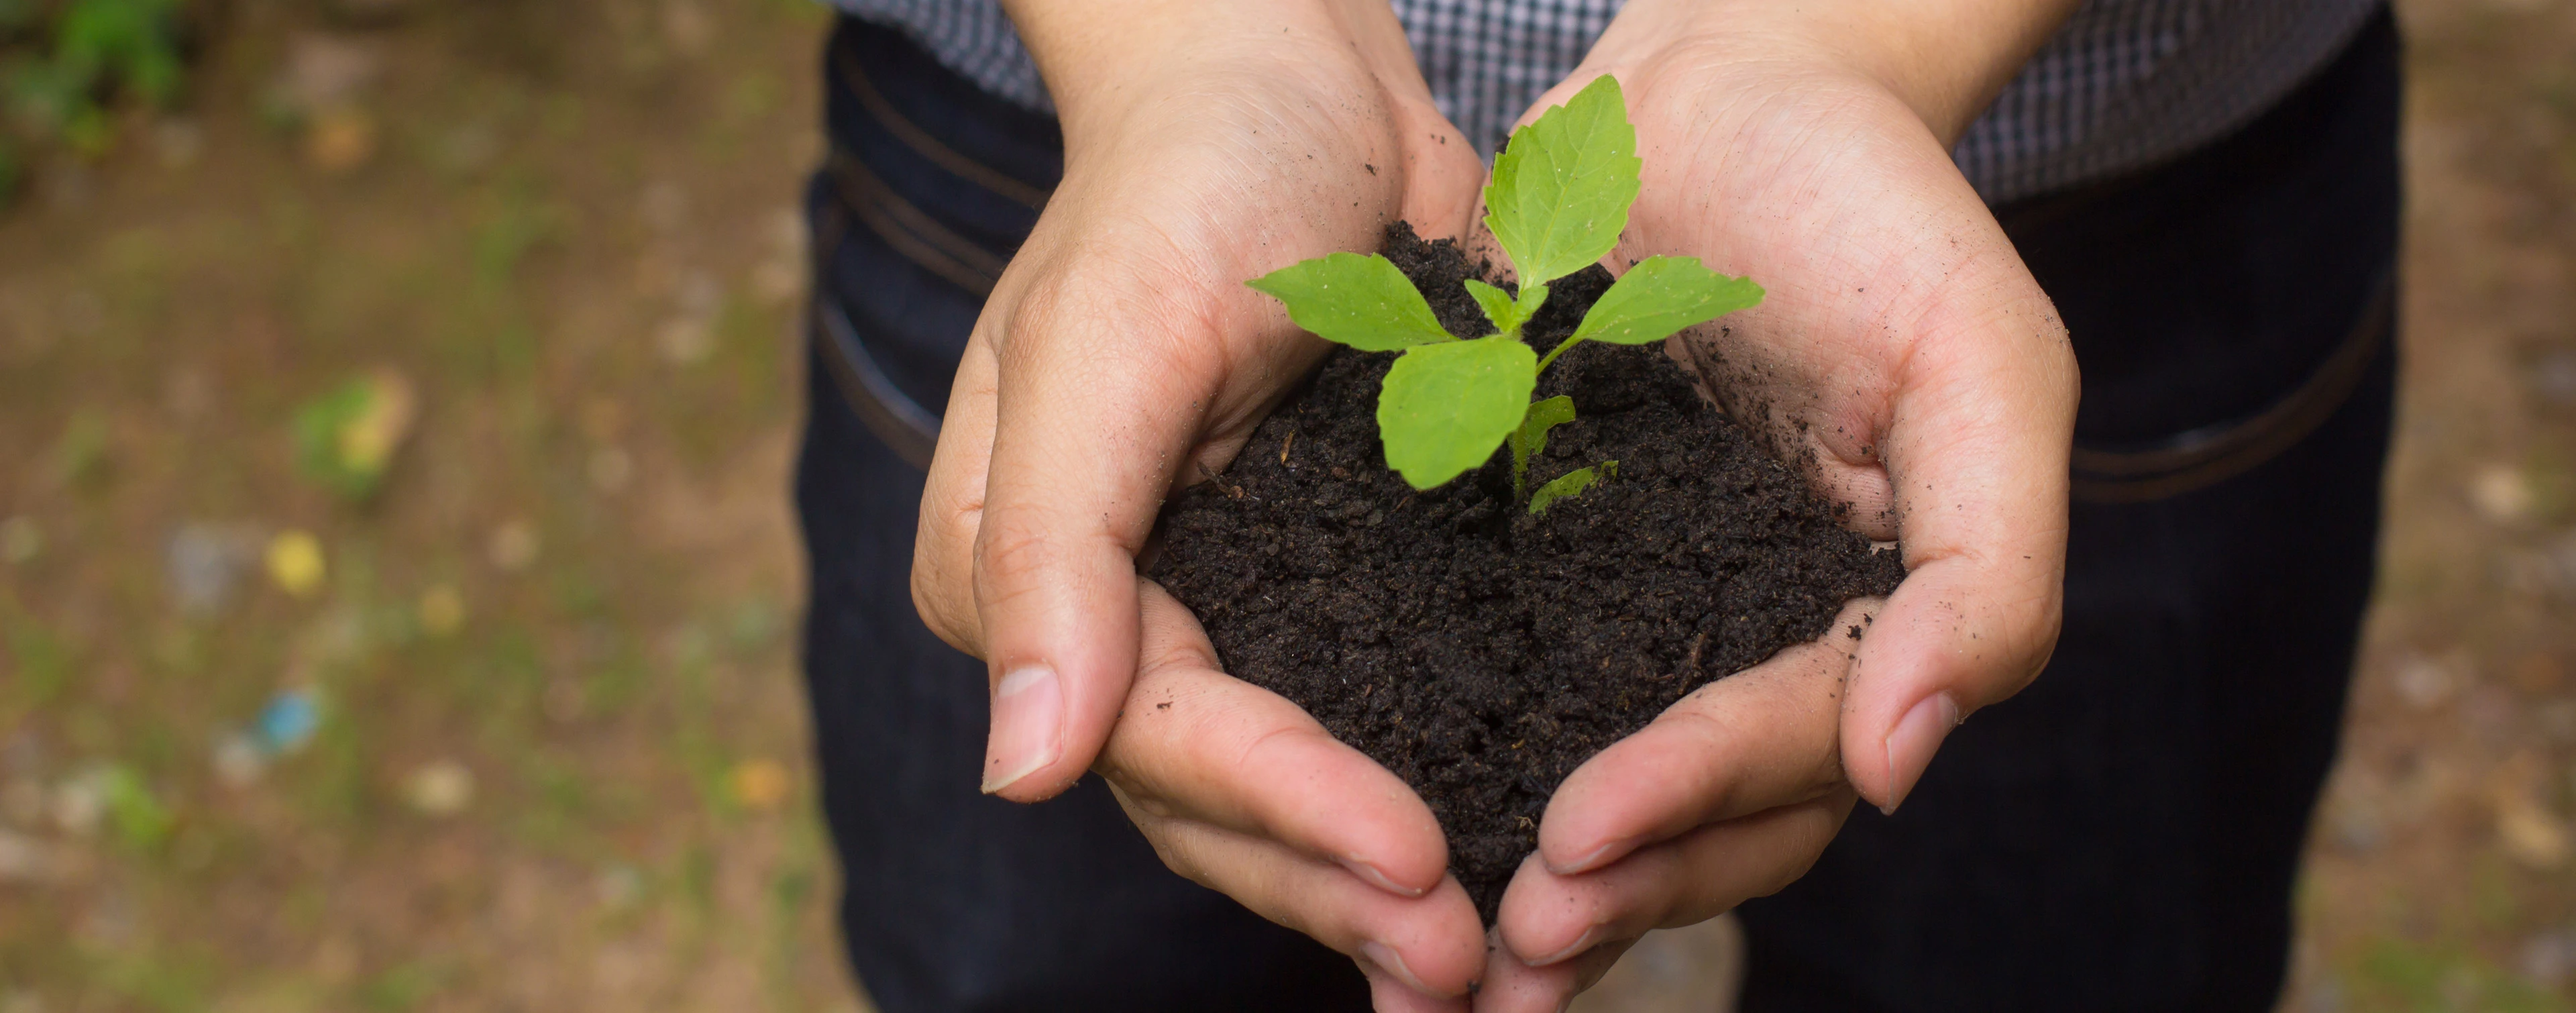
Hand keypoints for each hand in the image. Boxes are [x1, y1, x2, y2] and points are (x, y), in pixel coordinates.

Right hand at [910, 0, 1492, 1004]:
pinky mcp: (1330, 592)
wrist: (1290, 78)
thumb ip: (1058, 547)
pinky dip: (1438, 792)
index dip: (1281, 811)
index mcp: (1026, 575)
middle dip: (1342, 885)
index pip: (1152, 735)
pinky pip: (1375, 720)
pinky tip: (1515, 863)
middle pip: (1220, 803)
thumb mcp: (1110, 335)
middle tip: (1468, 961)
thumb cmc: (1185, 176)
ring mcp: (1228, 613)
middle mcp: (1114, 620)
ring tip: (1500, 959)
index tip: (1414, 861)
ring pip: (1298, 794)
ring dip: (1385, 881)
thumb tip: (1023, 772)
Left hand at [1473, 1, 2082, 1006]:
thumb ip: (1983, 573)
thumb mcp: (1985, 368)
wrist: (1730, 85)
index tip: (1577, 839)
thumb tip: (1901, 765)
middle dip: (1606, 888)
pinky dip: (1448, 760)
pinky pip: (1493, 681)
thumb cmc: (1881, 213)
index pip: (1790, 753)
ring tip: (1434, 953)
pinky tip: (1366, 821)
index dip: (1693, 804)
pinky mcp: (1532, 558)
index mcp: (1859, 624)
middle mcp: (1745, 642)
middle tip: (1498, 951)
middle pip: (1697, 820)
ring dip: (1525, 874)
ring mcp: (1635, 609)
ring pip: (1592, 782)